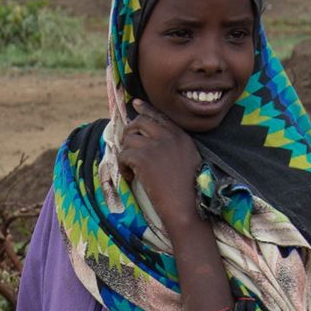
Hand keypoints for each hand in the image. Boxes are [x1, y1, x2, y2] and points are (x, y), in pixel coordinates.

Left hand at [119, 99, 202, 228]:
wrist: (186, 207)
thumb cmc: (187, 190)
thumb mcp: (187, 160)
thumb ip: (173, 146)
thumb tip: (150, 140)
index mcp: (182, 136)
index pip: (160, 116)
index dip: (145, 109)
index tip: (135, 103)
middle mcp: (169, 136)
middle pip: (139, 122)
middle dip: (129, 133)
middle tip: (128, 149)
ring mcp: (156, 145)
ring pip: (129, 139)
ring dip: (126, 154)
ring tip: (133, 169)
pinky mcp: (143, 157)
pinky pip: (123, 155)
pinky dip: (123, 167)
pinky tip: (132, 178)